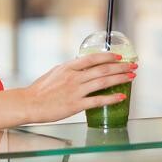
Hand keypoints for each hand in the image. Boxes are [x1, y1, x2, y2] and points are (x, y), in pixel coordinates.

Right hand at [19, 53, 136, 123]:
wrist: (29, 104)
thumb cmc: (40, 90)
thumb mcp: (55, 73)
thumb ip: (70, 69)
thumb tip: (82, 65)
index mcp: (68, 67)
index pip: (93, 58)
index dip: (109, 56)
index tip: (120, 57)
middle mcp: (74, 77)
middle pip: (102, 69)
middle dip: (120, 67)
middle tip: (133, 66)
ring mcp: (75, 91)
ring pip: (102, 82)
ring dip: (119, 79)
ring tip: (131, 78)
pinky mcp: (75, 105)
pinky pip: (97, 101)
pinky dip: (111, 98)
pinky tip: (121, 97)